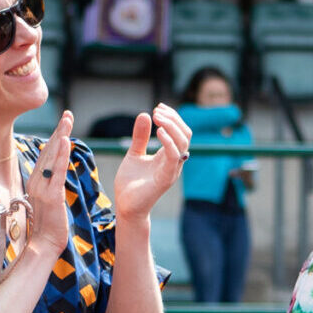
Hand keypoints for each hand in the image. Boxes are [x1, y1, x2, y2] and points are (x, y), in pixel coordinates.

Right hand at [22, 112, 76, 254]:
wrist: (44, 245)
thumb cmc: (48, 226)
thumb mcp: (47, 201)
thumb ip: (48, 187)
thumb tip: (52, 177)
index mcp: (35, 182)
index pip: (46, 155)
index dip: (55, 138)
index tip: (63, 123)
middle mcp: (36, 182)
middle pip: (48, 151)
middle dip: (59, 131)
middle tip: (68, 114)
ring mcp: (42, 188)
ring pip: (51, 157)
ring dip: (60, 137)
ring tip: (67, 120)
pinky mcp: (51, 196)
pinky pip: (56, 172)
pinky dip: (60, 156)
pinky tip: (65, 142)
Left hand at [116, 103, 191, 217]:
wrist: (126, 207)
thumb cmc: (131, 183)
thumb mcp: (134, 154)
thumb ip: (140, 137)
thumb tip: (145, 115)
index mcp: (168, 155)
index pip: (181, 132)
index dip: (173, 117)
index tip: (158, 106)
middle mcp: (174, 162)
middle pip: (186, 134)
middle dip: (174, 118)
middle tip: (157, 111)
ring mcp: (172, 170)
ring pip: (183, 143)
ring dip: (172, 126)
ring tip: (157, 117)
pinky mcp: (166, 178)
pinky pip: (174, 157)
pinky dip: (169, 142)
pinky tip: (158, 132)